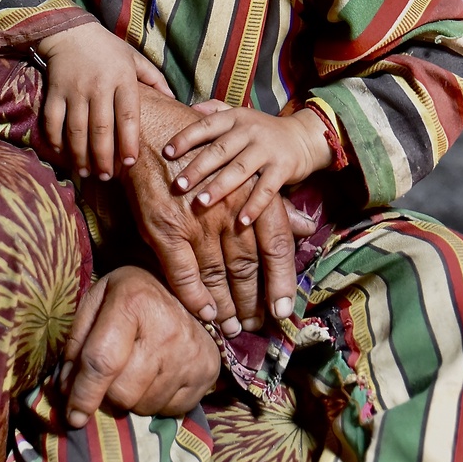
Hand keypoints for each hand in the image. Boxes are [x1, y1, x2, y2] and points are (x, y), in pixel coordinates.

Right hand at [37, 22, 172, 179]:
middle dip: (104, 158)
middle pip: (102, 129)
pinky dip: (55, 140)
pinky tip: (62, 155)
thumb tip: (175, 100)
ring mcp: (75, 89)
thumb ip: (154, 78)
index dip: (129, 142)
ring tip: (86, 172)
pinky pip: (53, 120)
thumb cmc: (107, 47)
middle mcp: (99, 85)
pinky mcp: (55, 91)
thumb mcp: (134, 57)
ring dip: (80, 155)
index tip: (131, 163)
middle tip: (106, 177)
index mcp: (122, 78)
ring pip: (77, 129)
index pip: (128, 116)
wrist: (70, 31)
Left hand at [60, 266, 219, 426]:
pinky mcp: (206, 371)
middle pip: (123, 392)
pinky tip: (157, 374)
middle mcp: (165, 329)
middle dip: (107, 393)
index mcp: (133, 301)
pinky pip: (169, 410)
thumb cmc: (133, 294)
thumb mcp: (98, 299)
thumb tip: (66, 388)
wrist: (185, 288)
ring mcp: (190, 353)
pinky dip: (155, 400)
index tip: (72, 415)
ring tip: (135, 369)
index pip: (102, 362)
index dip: (83, 394)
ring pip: (145, 405)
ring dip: (131, 397)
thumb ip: (77, 340)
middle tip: (110, 375)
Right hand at [124, 88, 310, 332]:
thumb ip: (276, 206)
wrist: (154, 135)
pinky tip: (206, 313)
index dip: (281, 282)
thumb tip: (308, 228)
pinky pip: (184, 273)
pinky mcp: (167, 229)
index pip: (277, 247)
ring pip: (218, 275)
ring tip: (233, 327)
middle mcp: (230, 210)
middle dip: (253, 301)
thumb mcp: (245, 173)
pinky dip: (196, 297)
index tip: (283, 310)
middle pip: (248, 268)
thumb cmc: (203, 154)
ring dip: (228, 306)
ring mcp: (197, 222)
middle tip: (255, 324)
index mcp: (254, 194)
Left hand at [165, 104, 332, 225]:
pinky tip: (241, 221)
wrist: (303, 137)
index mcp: (235, 117)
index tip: (166, 152)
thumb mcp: (239, 115)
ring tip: (200, 203)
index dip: (186, 138)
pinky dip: (254, 206)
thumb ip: (215, 110)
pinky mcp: (283, 167)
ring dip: (220, 187)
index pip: (206, 125)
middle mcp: (250, 130)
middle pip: (219, 150)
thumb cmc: (262, 130)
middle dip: (197, 168)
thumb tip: (189, 107)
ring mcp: (267, 148)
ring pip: (240, 169)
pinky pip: (267, 189)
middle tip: (178, 185)